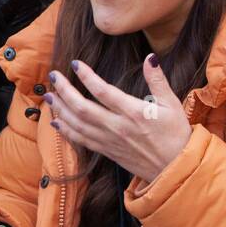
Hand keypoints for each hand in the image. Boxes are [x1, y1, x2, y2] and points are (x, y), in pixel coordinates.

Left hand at [43, 54, 190, 185]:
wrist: (175, 168)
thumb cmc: (176, 134)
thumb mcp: (172, 104)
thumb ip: (158, 80)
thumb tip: (150, 57)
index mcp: (134, 112)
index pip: (103, 91)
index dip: (87, 76)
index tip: (75, 64)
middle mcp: (118, 127)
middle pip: (82, 108)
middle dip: (64, 91)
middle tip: (53, 76)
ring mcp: (110, 141)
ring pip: (77, 125)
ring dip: (60, 110)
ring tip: (48, 95)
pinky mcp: (107, 151)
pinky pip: (81, 141)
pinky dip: (66, 131)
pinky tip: (56, 122)